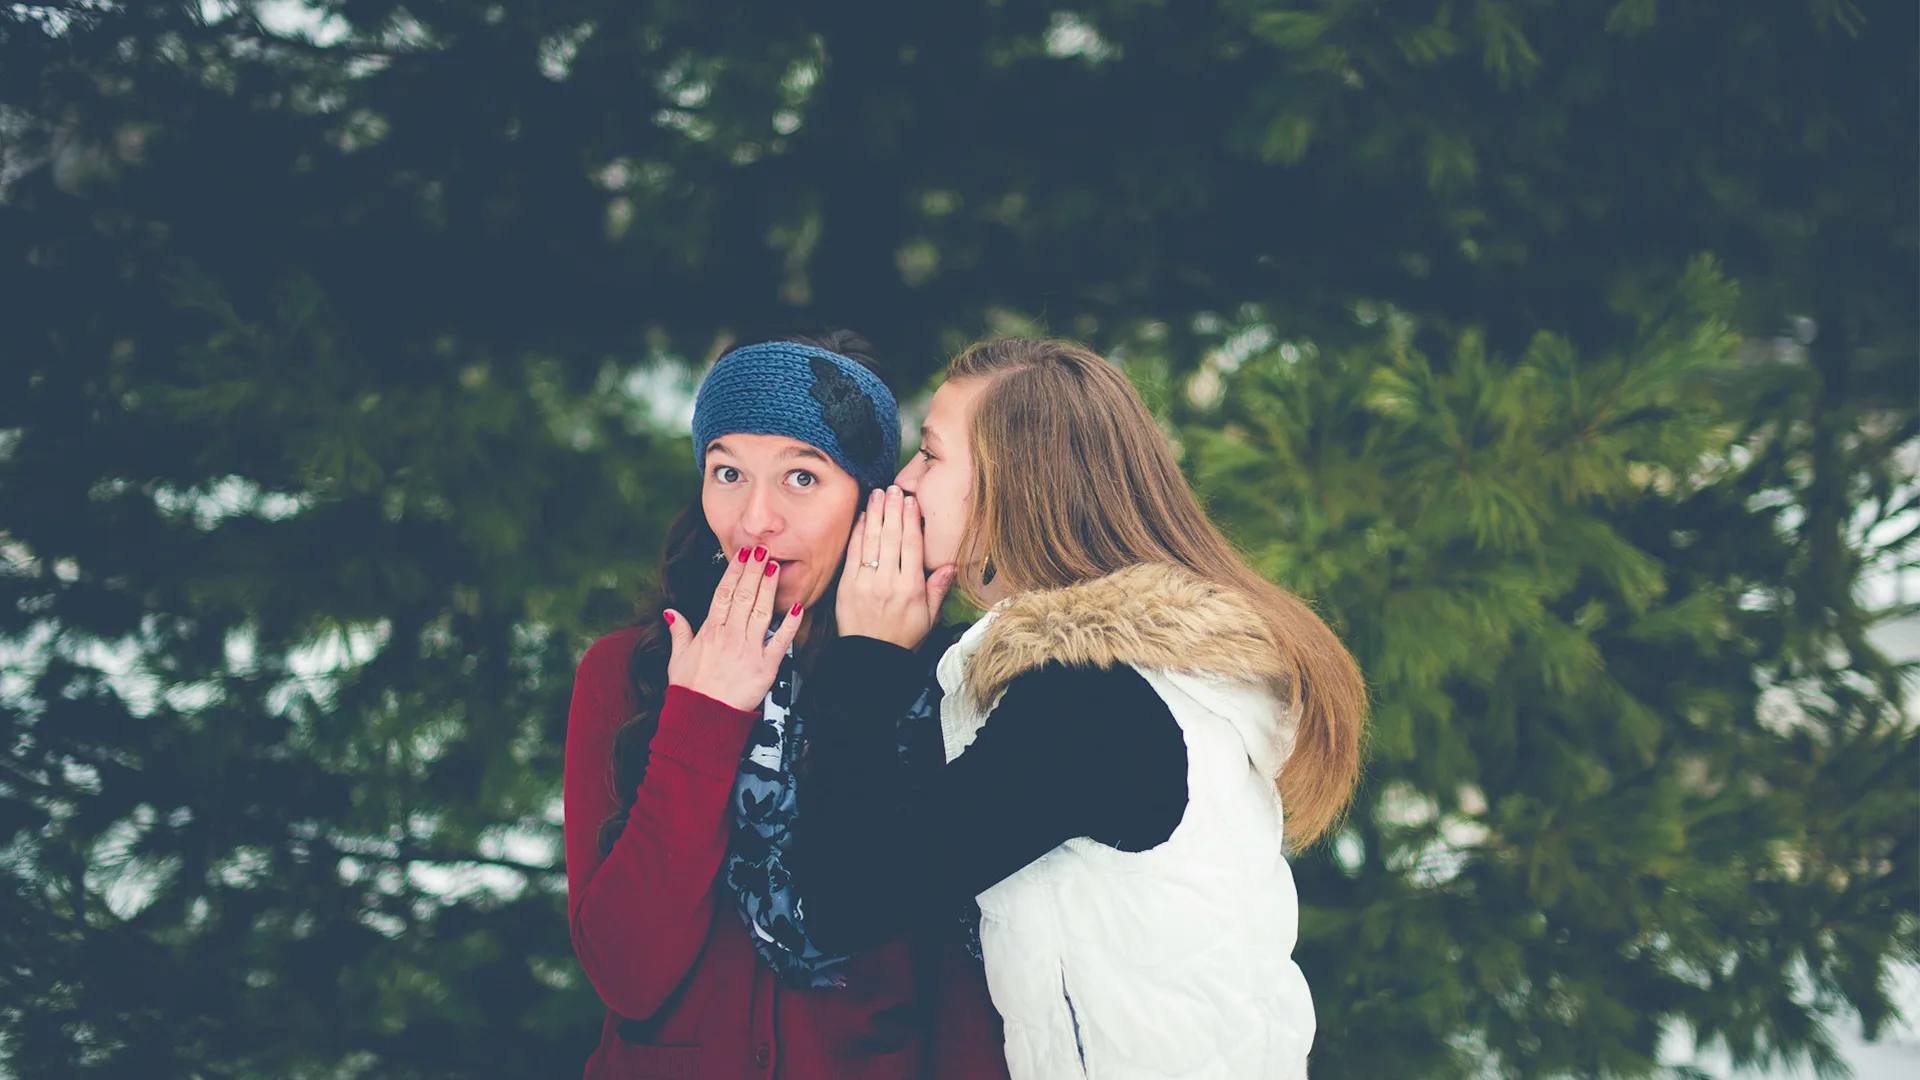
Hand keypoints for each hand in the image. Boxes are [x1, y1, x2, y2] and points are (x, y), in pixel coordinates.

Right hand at [664, 547, 804, 711]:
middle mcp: (729, 636)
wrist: (701, 719)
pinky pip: (780, 642)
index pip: (723, 594)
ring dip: (769, 588)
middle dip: (753, 571)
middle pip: (743, 596)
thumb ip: (679, 632)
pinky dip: (789, 624)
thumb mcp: (677, 659)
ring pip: (760, 611)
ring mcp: (748, 650)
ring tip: (776, 567)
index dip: (734, 572)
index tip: (742, 555)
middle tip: (762, 550)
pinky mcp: (765, 667)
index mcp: (709, 631)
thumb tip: (671, 612)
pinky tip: (798, 607)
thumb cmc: (689, 691)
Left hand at [836, 486, 956, 650]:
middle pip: (892, 537)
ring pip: (872, 541)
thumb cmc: (902, 636)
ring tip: (878, 493)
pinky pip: (853, 553)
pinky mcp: (847, 585)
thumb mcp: (929, 617)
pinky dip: (858, 533)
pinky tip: (863, 516)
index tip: (912, 501)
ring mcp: (866, 582)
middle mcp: (888, 582)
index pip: (912, 546)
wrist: (871, 657)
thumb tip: (950, 565)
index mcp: (911, 588)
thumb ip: (938, 589)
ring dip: (875, 514)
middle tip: (895, 488)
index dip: (911, 520)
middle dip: (893, 509)